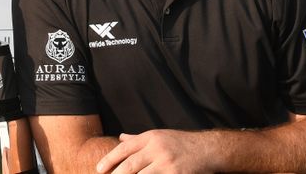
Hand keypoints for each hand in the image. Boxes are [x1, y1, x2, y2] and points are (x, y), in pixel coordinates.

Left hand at [95, 129, 216, 173]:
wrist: (207, 149)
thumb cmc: (180, 142)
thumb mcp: (159, 136)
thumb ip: (138, 139)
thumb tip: (121, 138)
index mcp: (151, 138)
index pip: (125, 148)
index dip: (110, 159)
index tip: (98, 169)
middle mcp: (157, 149)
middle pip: (130, 165)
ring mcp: (166, 163)